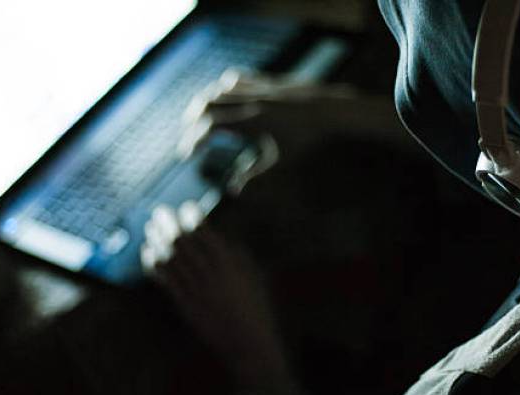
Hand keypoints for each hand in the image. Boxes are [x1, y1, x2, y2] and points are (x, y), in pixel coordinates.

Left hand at [140, 202, 286, 379]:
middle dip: (170, 224)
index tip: (186, 206)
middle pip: (183, 243)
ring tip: (150, 227)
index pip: (205, 234)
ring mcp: (194, 288)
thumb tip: (223, 241)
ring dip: (158, 240)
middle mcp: (208, 272)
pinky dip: (154, 264)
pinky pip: (165, 280)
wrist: (247, 341)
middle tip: (159, 211)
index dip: (193, 218)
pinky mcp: (184, 303)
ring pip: (171, 259)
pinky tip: (147, 253)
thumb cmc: (256, 307)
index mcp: (228, 263)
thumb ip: (238, 257)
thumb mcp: (254, 275)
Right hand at [176, 69, 411, 163]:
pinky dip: (223, 89)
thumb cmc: (308, 140)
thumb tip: (234, 190)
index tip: (187, 155)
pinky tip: (223, 101)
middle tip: (189, 139)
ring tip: (199, 120)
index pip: (210, 127)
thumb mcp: (283, 163)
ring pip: (219, 89)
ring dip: (205, 104)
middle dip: (192, 121)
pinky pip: (236, 79)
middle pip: (207, 104)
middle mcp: (251, 101)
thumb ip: (257, 177)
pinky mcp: (266, 82)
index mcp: (252, 122)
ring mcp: (258, 88)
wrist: (332, 110)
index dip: (194, 140)